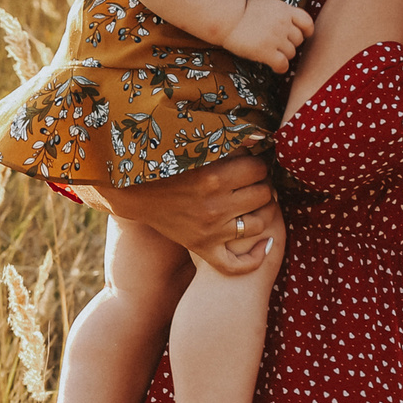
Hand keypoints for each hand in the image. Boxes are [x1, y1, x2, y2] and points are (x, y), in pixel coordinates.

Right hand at [82, 154, 277, 274]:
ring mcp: (210, 231)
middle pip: (263, 194)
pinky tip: (265, 242)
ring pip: (259, 224)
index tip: (250, 163)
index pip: (258, 169)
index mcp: (213, 178)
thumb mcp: (196, 149)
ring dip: (260, 212)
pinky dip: (255, 257)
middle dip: (261, 184)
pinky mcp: (203, 248)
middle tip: (252, 182)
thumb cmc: (169, 165)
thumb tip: (260, 138)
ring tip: (253, 203)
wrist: (136, 193)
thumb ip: (228, 143)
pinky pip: (236, 264)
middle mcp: (214, 207)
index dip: (257, 164)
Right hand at [226, 0, 314, 73]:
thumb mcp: (267, 5)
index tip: (302, 35)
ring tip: (272, 53)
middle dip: (290, 44)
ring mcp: (275, 37)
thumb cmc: (243, 13)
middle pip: (299, 40)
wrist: (227, 19)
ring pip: (291, 53)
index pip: (307, 22)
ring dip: (284, 55)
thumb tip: (293, 26)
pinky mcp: (266, 51)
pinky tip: (274, 66)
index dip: (306, 31)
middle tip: (278, 46)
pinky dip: (281, 67)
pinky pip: (283, 64)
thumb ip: (281, 13)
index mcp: (284, 9)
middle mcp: (282, 22)